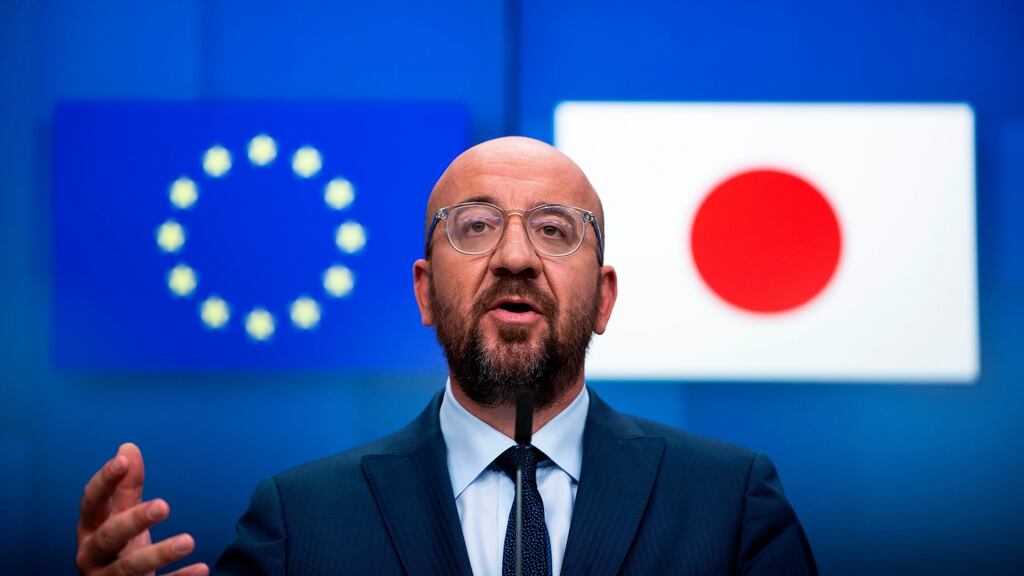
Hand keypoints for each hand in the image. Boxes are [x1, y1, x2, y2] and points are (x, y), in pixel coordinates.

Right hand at [76, 443, 208, 575]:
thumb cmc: (118, 549)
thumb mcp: (120, 518)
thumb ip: (125, 488)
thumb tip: (128, 448)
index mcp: (90, 529)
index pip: (91, 502)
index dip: (104, 481)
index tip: (122, 461)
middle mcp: (92, 555)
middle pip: (108, 536)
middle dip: (133, 520)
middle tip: (164, 505)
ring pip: (129, 567)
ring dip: (159, 553)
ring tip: (188, 541)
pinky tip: (201, 568)